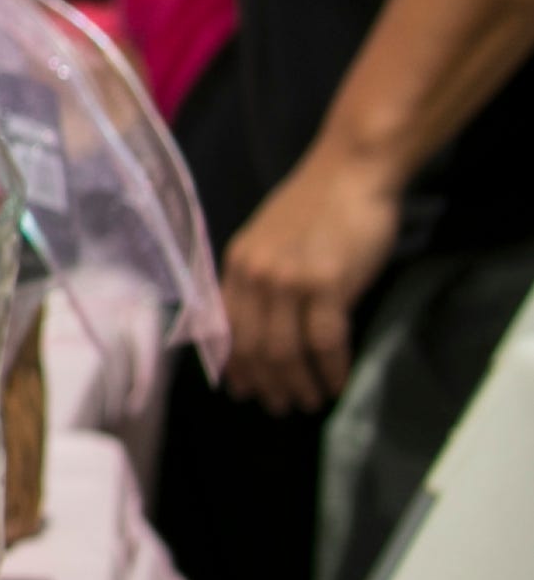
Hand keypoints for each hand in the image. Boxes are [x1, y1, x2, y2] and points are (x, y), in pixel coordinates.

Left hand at [220, 142, 402, 411]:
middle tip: (280, 407)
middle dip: (267, 383)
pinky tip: (337, 383)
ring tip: (309, 401)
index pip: (227, 328)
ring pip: (286, 351)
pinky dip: (331, 369)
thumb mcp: (270, 241)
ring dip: (298, 383)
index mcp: (236, 265)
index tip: (244, 391)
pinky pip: (325, 342)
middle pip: (254, 346)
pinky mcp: (328, 284)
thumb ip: (260, 279)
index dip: (236, 365)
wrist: (352, 172)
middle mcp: (255, 276)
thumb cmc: (318, 206)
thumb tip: (261, 326)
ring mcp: (289, 280)